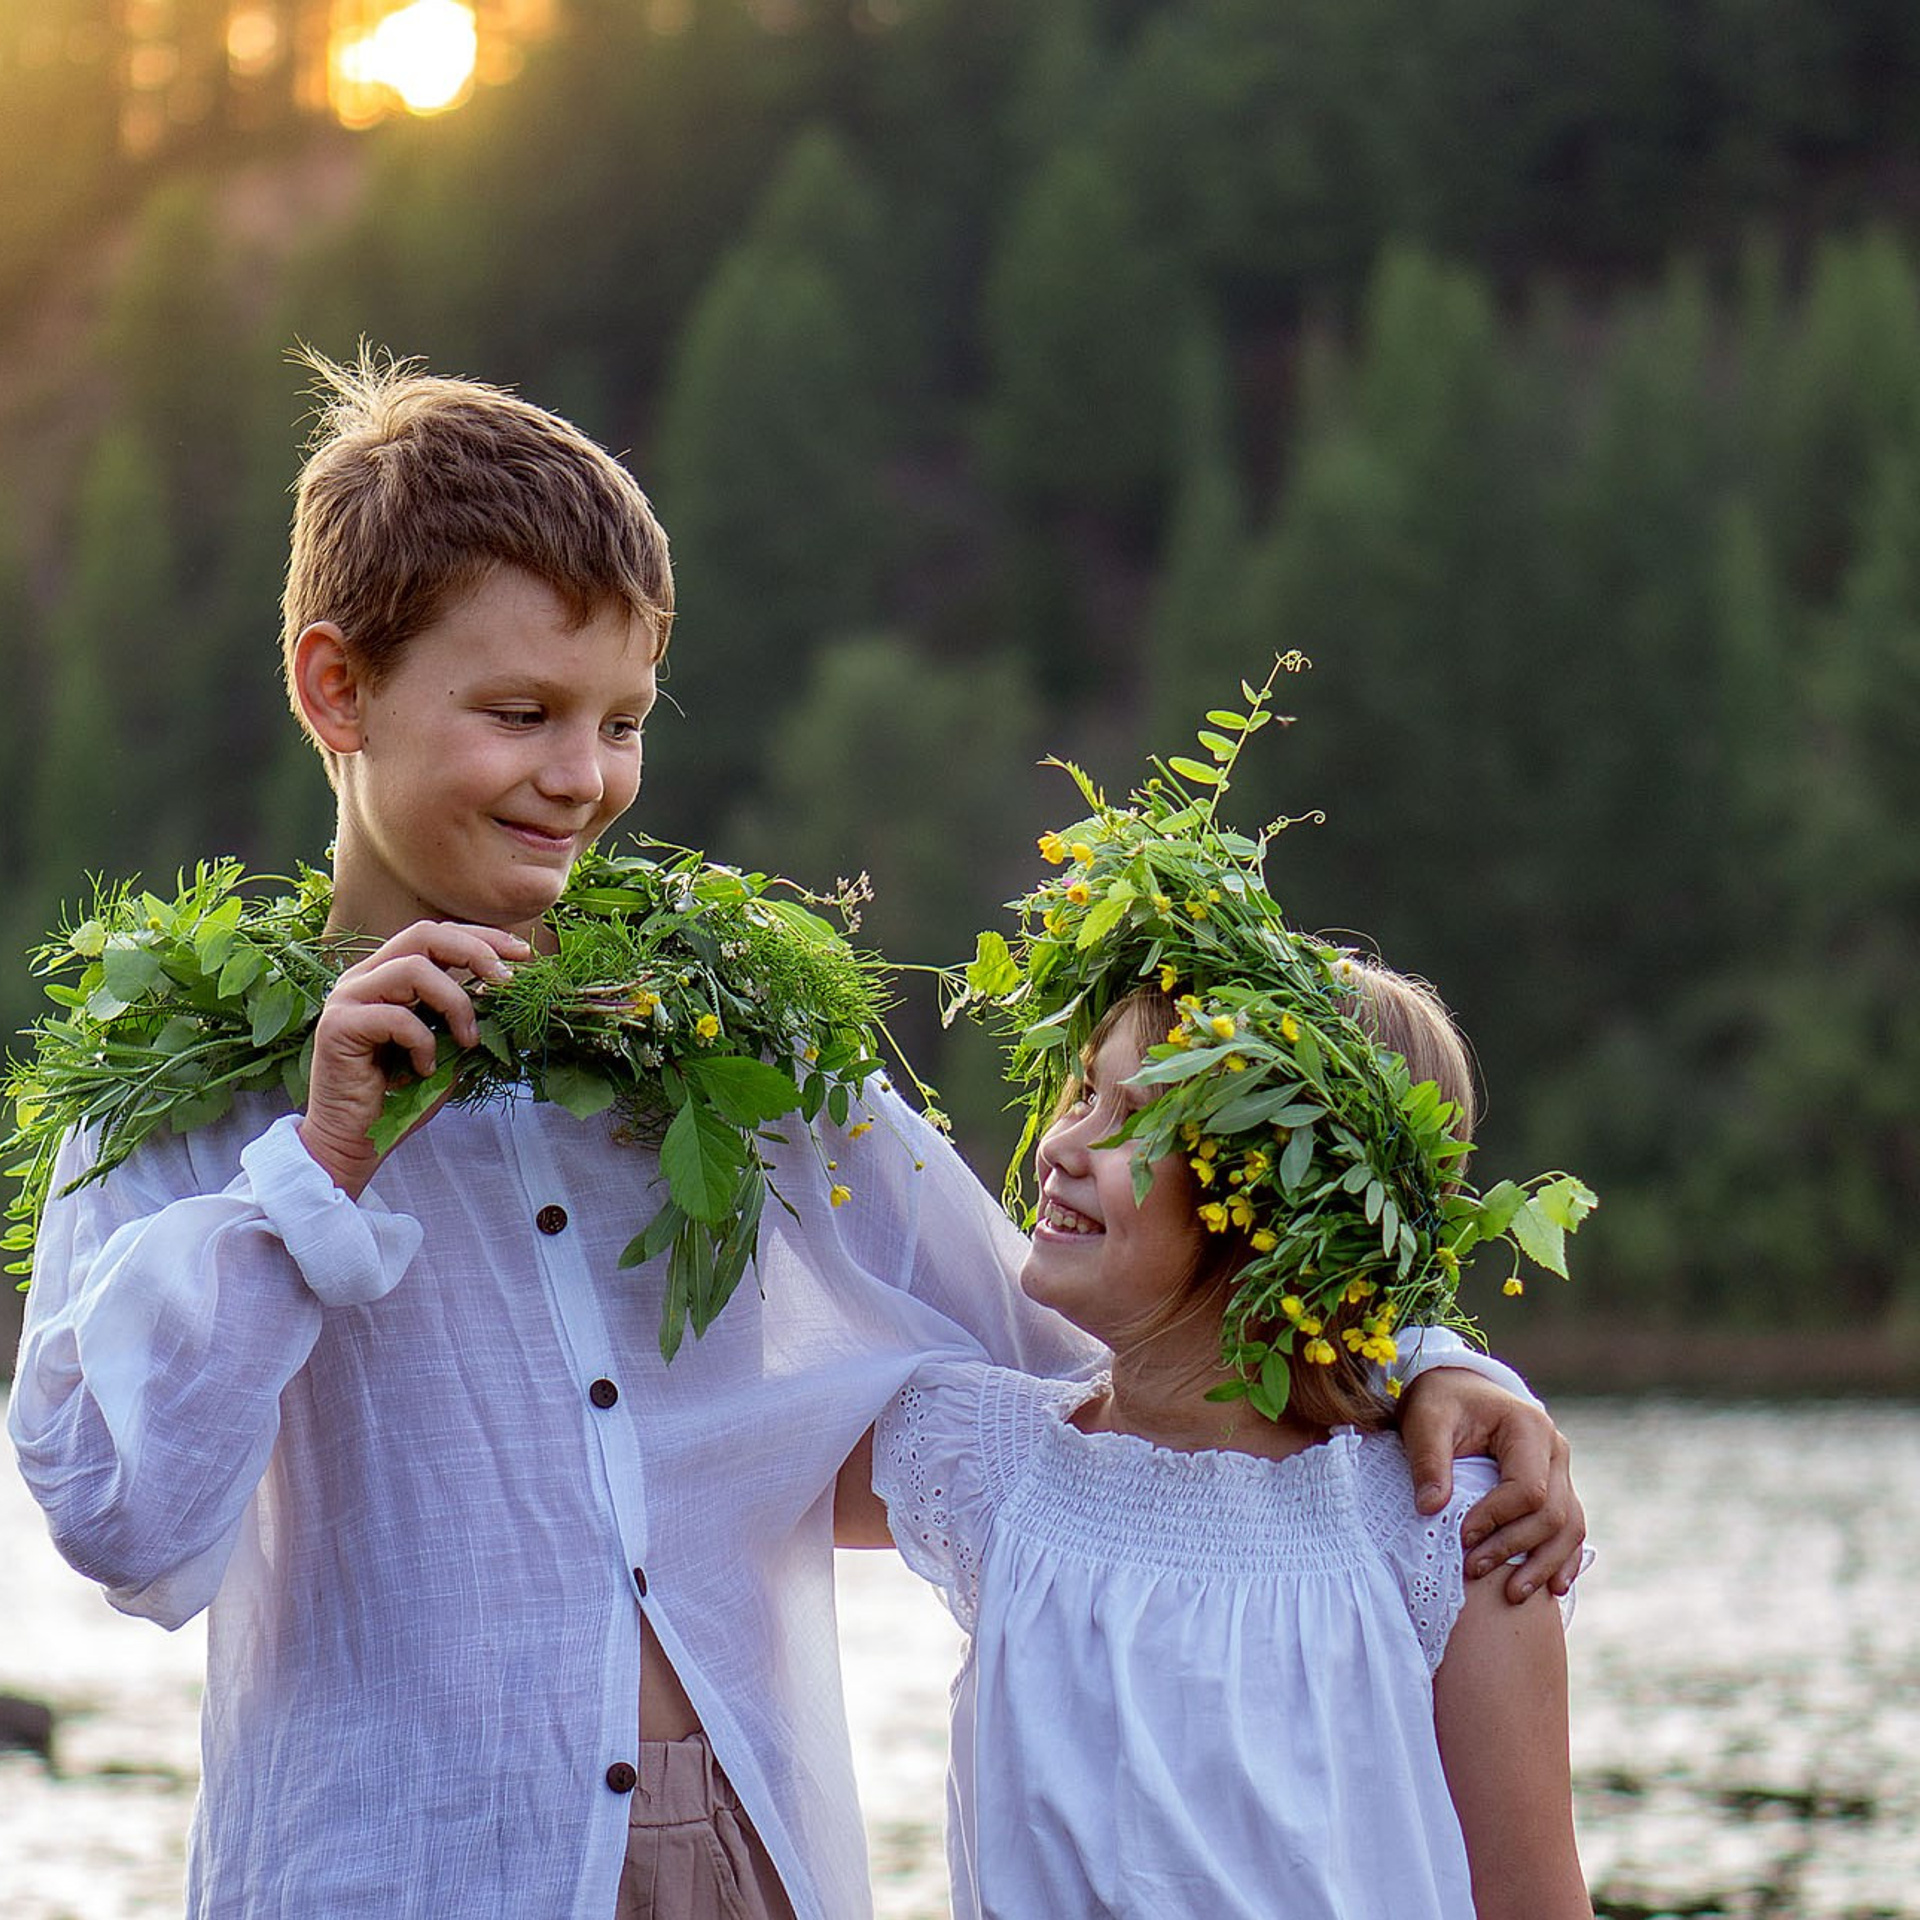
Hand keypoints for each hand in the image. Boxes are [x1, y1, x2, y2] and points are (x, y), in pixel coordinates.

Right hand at [298, 921, 528, 1197]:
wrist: (353, 1140)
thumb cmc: (401, 1095)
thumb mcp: (448, 1048)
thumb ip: (466, 1017)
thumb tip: (508, 993)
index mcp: (388, 973)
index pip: (438, 934)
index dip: (483, 937)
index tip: (523, 954)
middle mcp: (364, 977)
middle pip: (424, 934)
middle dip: (475, 951)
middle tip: (507, 980)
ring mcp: (348, 998)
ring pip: (414, 969)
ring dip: (455, 1003)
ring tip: (468, 1041)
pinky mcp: (339, 1026)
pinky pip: (396, 1016)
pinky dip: (424, 1042)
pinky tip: (426, 1069)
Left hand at [1398, 1367, 1585, 1603]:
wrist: (1455, 1387)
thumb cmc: (1439, 1401)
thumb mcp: (1425, 1419)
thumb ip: (1428, 1460)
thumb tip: (1430, 1509)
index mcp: (1528, 1428)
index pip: (1528, 1489)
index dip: (1497, 1519)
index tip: (1461, 1536)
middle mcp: (1555, 1450)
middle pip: (1554, 1514)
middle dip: (1516, 1548)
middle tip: (1474, 1570)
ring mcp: (1561, 1471)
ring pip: (1570, 1527)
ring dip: (1545, 1565)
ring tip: (1514, 1595)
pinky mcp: (1557, 1488)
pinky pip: (1571, 1529)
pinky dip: (1563, 1558)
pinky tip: (1552, 1589)